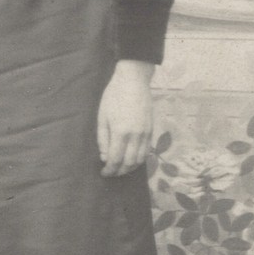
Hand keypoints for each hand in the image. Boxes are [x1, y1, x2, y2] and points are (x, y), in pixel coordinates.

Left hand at [97, 60, 153, 176]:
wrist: (133, 81)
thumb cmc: (113, 96)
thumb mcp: (102, 116)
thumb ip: (103, 139)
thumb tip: (104, 157)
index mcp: (121, 132)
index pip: (116, 159)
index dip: (109, 169)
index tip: (103, 173)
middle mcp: (136, 135)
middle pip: (129, 163)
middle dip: (119, 172)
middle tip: (111, 173)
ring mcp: (146, 133)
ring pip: (140, 159)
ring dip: (131, 168)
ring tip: (121, 168)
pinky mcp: (151, 129)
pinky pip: (147, 150)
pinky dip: (140, 159)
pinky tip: (132, 159)